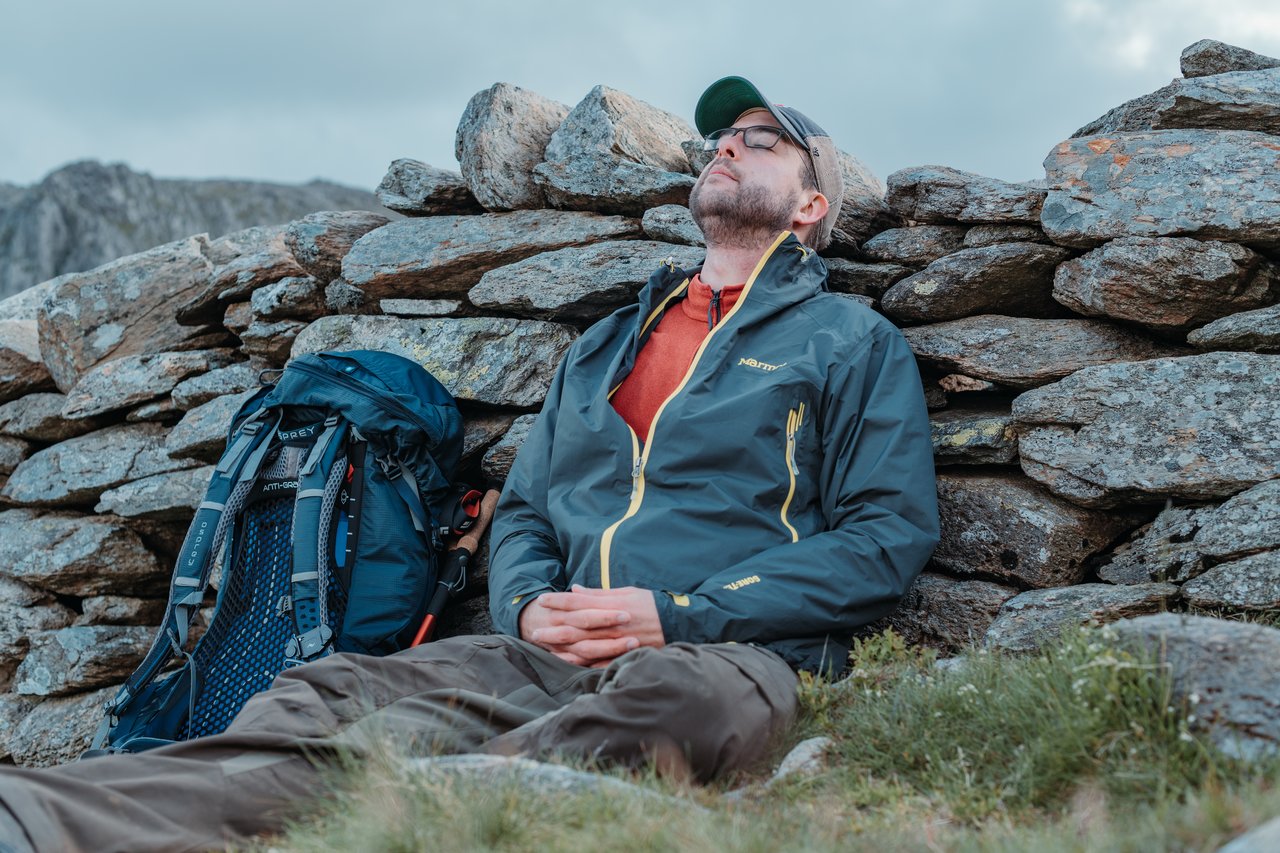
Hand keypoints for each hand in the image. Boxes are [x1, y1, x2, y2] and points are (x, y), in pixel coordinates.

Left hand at [519, 585, 665, 667]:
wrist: (677, 623)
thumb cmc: (650, 605)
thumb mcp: (625, 592)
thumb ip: (599, 594)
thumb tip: (575, 591)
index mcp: (610, 606)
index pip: (578, 603)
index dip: (558, 601)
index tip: (541, 600)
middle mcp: (610, 625)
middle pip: (576, 627)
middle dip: (553, 628)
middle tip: (534, 631)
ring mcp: (616, 643)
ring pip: (583, 646)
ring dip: (562, 647)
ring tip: (546, 648)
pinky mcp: (622, 656)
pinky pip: (598, 662)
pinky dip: (581, 663)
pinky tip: (567, 663)